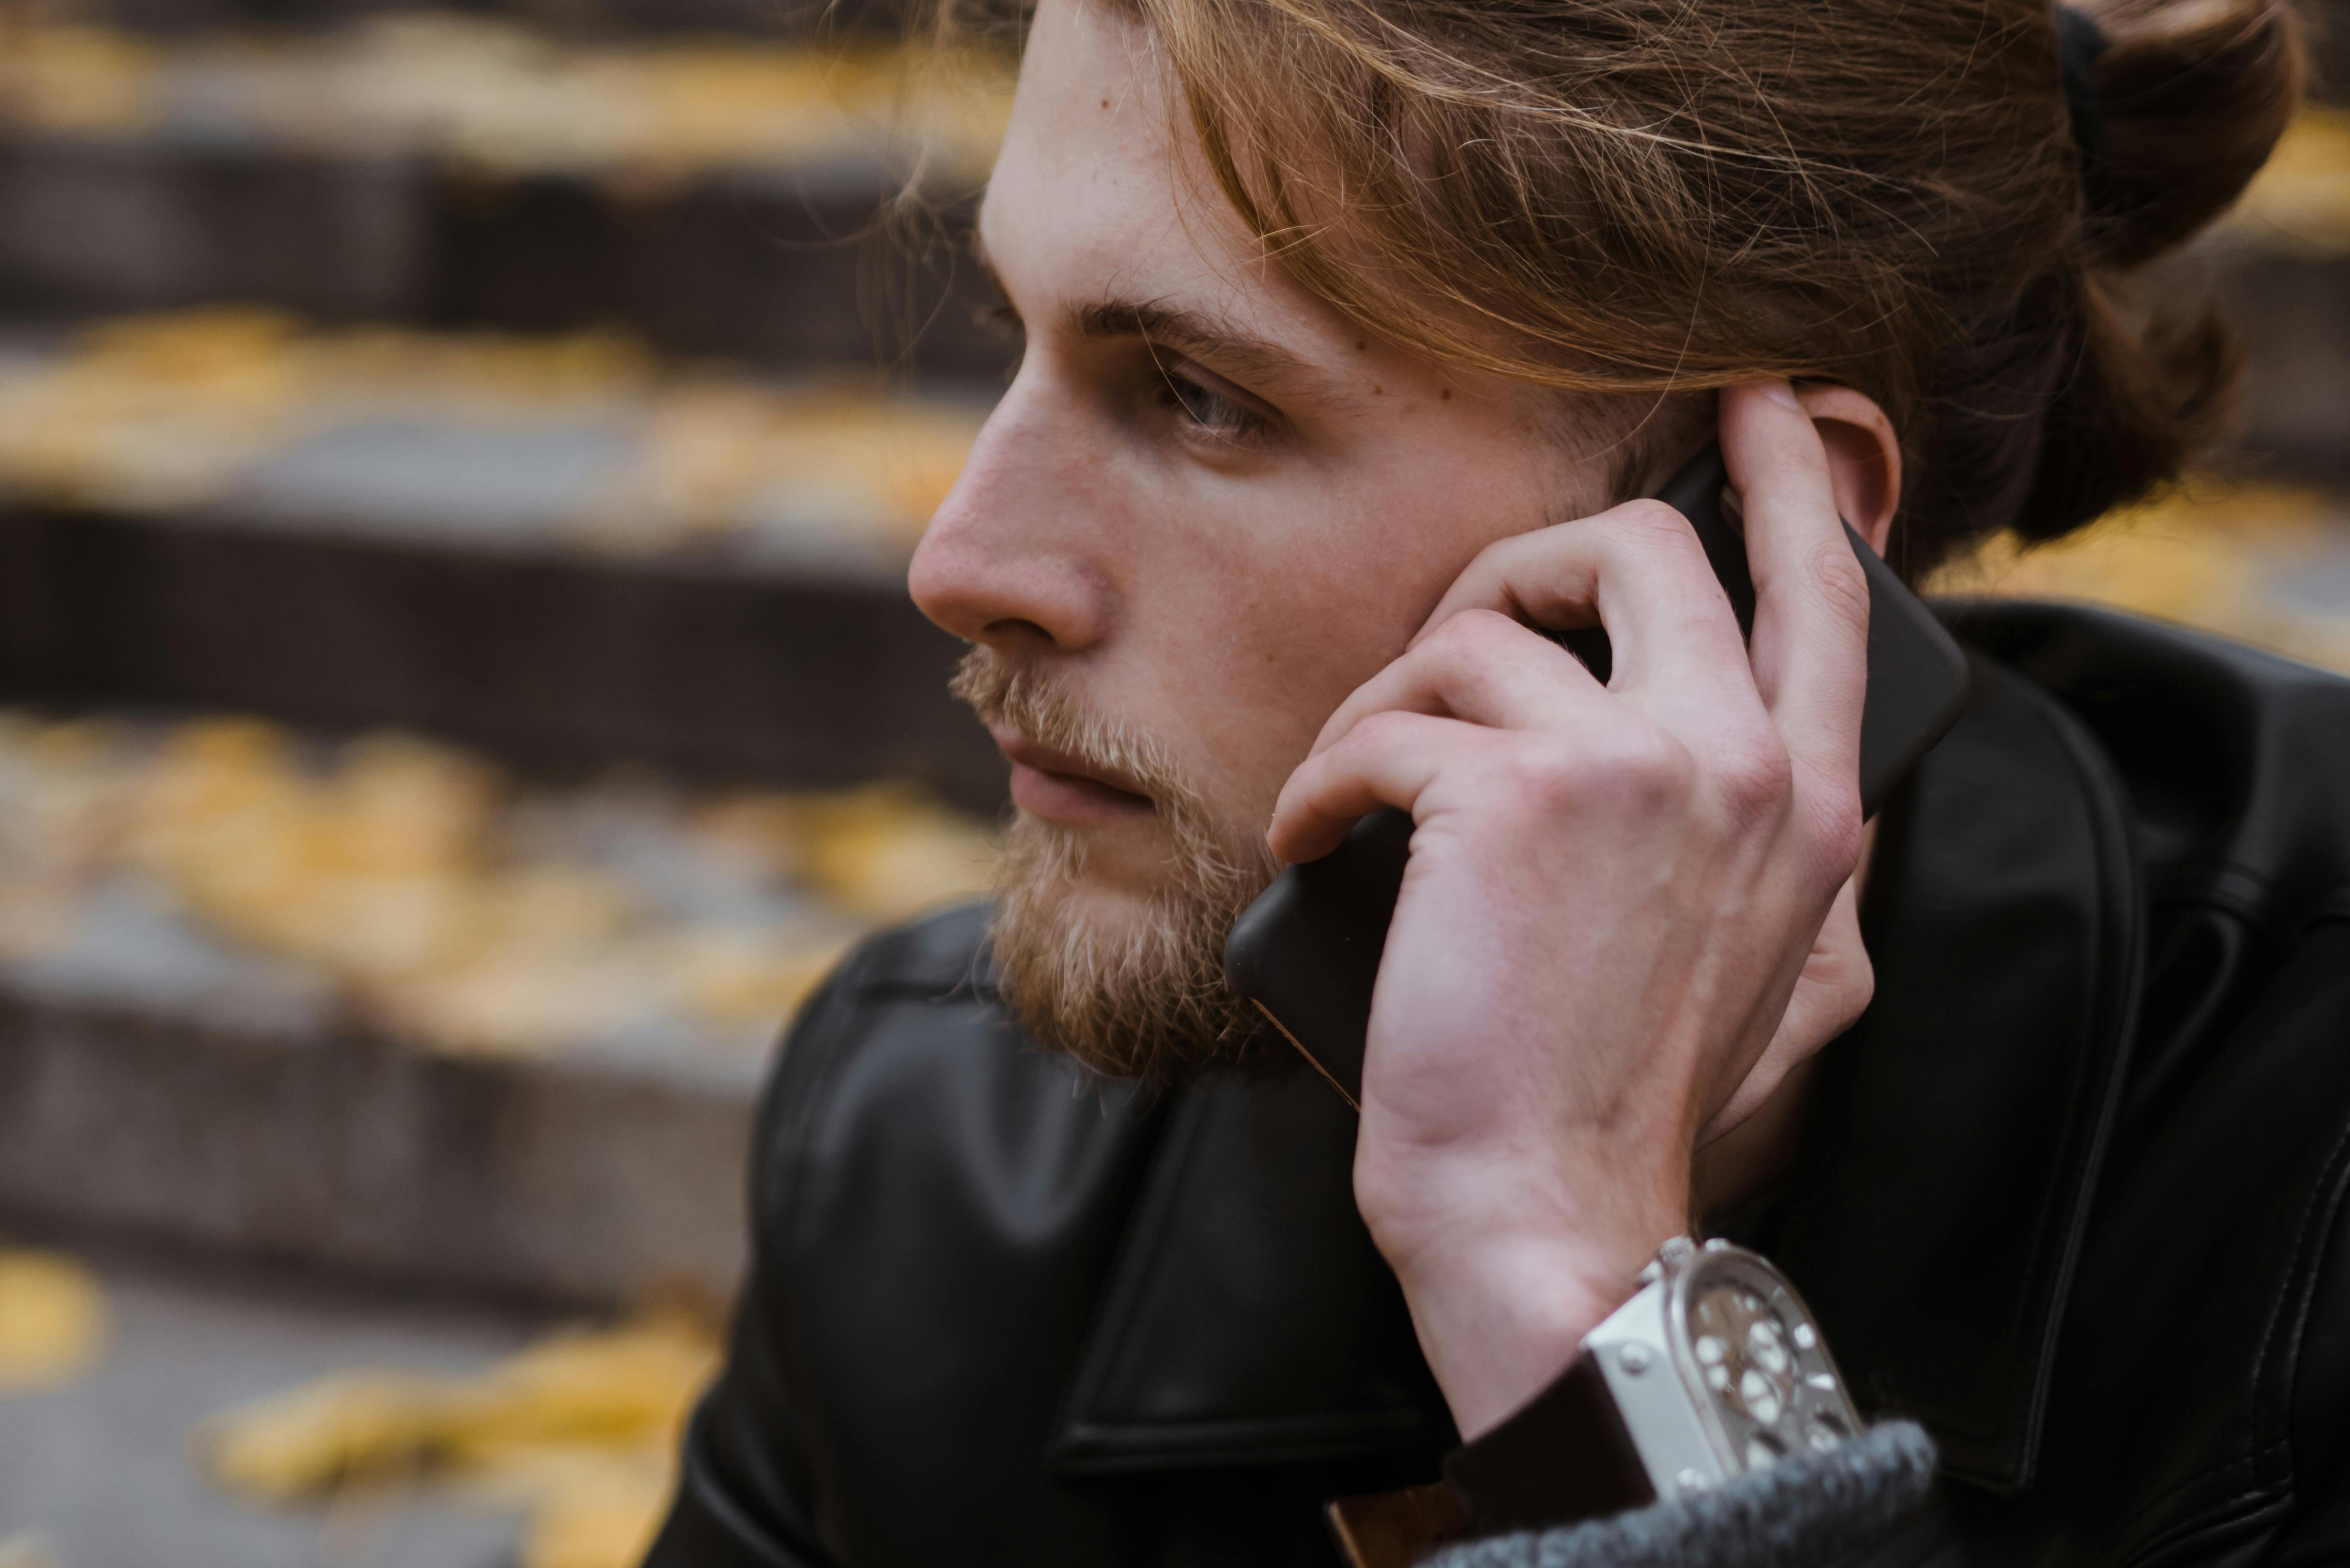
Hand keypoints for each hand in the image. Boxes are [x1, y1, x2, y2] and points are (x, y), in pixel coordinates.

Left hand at [1264, 382, 1876, 1438]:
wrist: (1548, 1211)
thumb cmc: (1614, 1095)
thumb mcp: (1752, 959)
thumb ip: (1754, 830)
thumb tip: (1702, 731)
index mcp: (1812, 804)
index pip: (1822, 590)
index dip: (1787, 474)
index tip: (1754, 394)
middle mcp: (1746, 762)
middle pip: (1637, 547)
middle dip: (1518, 566)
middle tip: (1453, 640)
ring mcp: (1638, 768)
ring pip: (1477, 630)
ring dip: (1387, 702)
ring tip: (1354, 796)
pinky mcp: (1513, 798)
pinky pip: (1383, 724)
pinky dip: (1322, 782)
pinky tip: (1312, 845)